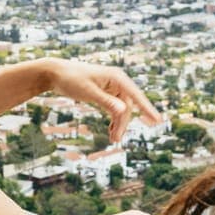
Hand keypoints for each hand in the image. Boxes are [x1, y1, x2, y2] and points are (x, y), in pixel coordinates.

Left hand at [45, 59, 162, 141]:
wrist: (56, 73)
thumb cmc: (71, 79)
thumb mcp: (88, 93)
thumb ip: (106, 102)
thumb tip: (124, 111)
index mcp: (117, 77)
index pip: (136, 95)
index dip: (147, 109)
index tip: (158, 121)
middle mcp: (117, 81)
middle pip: (128, 106)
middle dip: (123, 123)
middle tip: (115, 140)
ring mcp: (112, 87)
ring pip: (122, 109)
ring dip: (119, 123)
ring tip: (113, 139)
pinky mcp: (105, 92)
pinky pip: (115, 108)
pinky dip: (114, 119)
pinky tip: (111, 130)